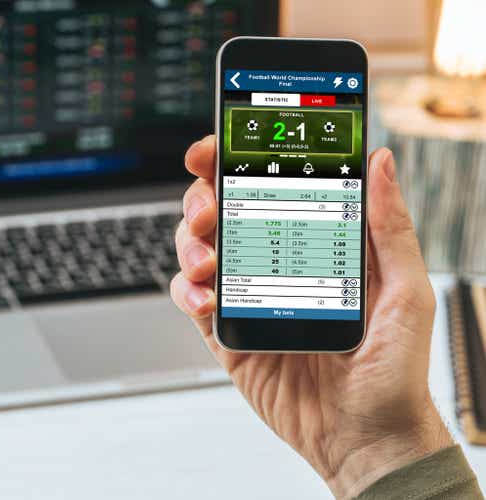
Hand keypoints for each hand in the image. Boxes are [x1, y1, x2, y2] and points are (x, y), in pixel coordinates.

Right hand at [170, 138, 452, 498]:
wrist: (367, 438)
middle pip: (221, 212)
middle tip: (208, 208)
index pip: (268, 188)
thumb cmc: (394, 369)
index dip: (235, 163)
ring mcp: (246, 297)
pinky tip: (208, 299)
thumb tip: (382, 163)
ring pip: (198, 249)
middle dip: (201, 198)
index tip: (215, 149)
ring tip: (208, 262)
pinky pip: (192, 299)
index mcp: (315, 245)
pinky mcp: (226, 332)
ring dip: (190, 244)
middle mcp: (274, 264)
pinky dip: (188, 291)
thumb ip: (388, 227)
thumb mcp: (405, 291)